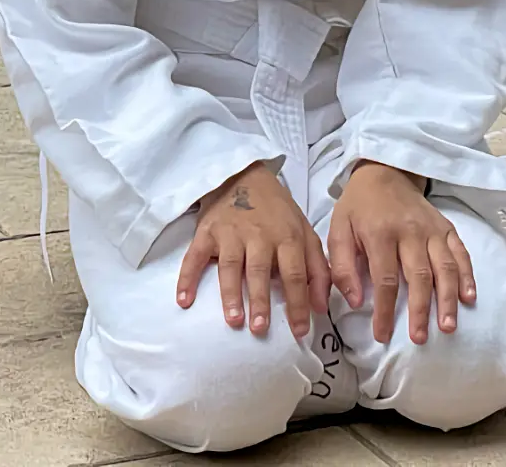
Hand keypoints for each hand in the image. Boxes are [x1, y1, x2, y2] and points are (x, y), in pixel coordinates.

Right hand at [177, 161, 330, 338]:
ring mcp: (230, 232)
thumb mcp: (305, 232)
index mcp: (287, 236)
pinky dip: (188, 277)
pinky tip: (184, 299)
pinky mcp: (207, 231)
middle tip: (260, 329)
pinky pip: (194, 256)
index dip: (298, 303)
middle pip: (260, 270)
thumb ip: (317, 269)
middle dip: (261, 300)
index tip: (299, 332)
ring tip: (233, 320)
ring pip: (230, 265)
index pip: (295, 273)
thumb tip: (321, 308)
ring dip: (231, 293)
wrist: (244, 175)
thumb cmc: (278, 212)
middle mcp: (259, 234)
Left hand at [328, 161, 475, 344]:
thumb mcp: (338, 230)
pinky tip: (469, 298)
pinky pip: (460, 253)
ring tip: (448, 326)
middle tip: (420, 339)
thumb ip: (342, 266)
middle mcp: (410, 231)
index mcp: (380, 233)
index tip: (382, 335)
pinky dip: (467, 276)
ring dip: (448, 299)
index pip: (384, 280)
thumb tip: (355, 301)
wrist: (385, 172)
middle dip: (420, 310)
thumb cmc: (358, 207)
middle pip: (419, 276)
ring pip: (445, 267)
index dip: (384, 311)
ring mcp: (431, 229)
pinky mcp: (446, 227)